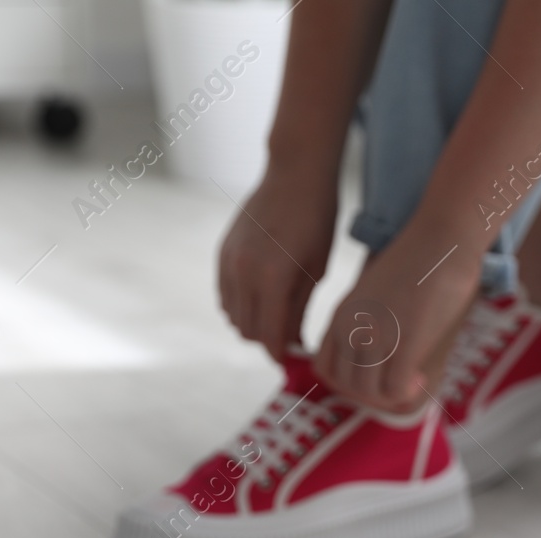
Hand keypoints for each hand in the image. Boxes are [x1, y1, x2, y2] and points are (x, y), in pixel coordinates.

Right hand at [218, 162, 336, 359]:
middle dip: (268, 341)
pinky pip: (224, 294)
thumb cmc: (317, 221)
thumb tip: (295, 345)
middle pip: (248, 330)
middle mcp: (244, 272)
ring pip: (232, 315)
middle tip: (290, 341)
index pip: (270, 336)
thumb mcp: (316, 270)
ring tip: (278, 320)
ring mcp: (229, 262)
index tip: (294, 361)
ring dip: (252, 325)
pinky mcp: (223, 253)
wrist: (295, 174)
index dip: (281, 355)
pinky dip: (239, 306)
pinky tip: (262, 301)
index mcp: (273, 279)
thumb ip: (300, 309)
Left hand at [314, 221, 482, 411]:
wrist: (441, 238)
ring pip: (368, 392)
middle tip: (398, 385)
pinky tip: (422, 377)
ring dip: (390, 396)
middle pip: (345, 386)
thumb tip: (382, 341)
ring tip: (412, 380)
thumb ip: (370, 314)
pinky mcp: (402, 341)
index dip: (347, 383)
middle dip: (371, 396)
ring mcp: (376, 335)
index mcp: (341, 315)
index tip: (374, 378)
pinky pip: (394, 390)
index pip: (324, 369)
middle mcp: (352, 328)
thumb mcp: (377, 288)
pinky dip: (407, 391)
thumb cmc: (418, 259)